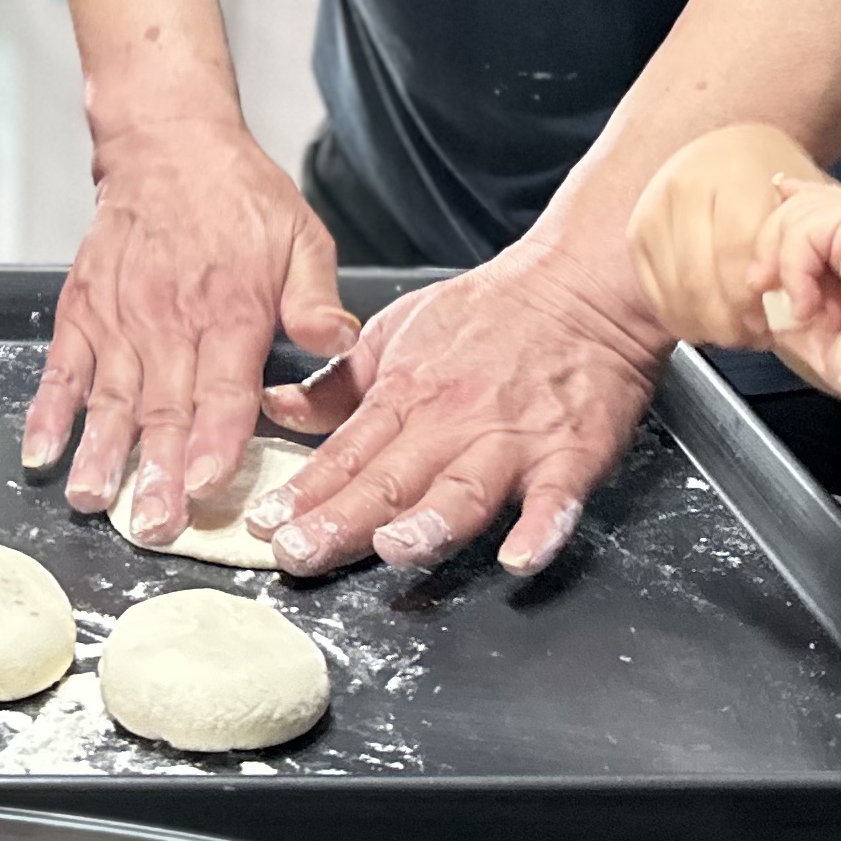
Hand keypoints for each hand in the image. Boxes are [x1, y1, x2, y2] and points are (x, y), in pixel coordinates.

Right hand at [22, 120, 356, 542]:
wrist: (167, 141)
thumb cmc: (240, 197)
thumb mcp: (302, 236)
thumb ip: (316, 300)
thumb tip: (340, 346)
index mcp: (232, 307)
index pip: (224, 389)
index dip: (215, 441)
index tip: (206, 486)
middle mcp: (171, 316)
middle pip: (163, 407)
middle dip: (156, 473)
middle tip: (151, 526)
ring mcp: (120, 313)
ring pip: (109, 395)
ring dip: (100, 452)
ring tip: (92, 500)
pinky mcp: (83, 306)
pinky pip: (62, 366)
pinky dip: (48, 410)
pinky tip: (41, 452)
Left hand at [251, 232, 668, 576]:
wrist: (578, 284)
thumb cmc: (486, 313)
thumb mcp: (392, 333)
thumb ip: (335, 383)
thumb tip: (275, 408)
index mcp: (406, 395)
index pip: (344, 454)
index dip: (302, 494)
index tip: (263, 526)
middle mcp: (452, 422)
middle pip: (389, 481)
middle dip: (339, 522)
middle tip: (298, 555)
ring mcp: (512, 441)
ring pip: (464, 490)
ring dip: (429, 523)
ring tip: (394, 549)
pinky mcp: (572, 453)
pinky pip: (558, 498)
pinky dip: (541, 529)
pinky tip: (520, 557)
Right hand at [626, 123, 837, 351]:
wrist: (728, 150)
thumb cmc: (772, 181)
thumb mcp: (801, 199)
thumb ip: (805, 243)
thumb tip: (801, 301)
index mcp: (732, 175)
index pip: (736, 253)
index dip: (754, 299)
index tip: (773, 323)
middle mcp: (684, 186)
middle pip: (700, 277)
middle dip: (728, 321)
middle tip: (754, 338)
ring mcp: (653, 208)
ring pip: (675, 290)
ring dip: (705, 325)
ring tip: (735, 334)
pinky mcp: (636, 232)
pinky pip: (653, 293)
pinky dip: (681, 319)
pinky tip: (707, 323)